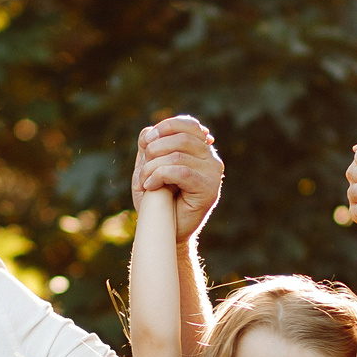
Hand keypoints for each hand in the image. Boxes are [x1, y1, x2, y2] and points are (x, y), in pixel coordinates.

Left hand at [133, 115, 222, 239]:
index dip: (166, 127)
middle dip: (155, 150)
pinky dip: (160, 176)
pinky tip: (151, 186)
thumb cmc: (157, 200)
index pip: (188, 124)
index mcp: (201, 150)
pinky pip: (181, 171)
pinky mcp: (209, 189)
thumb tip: (149, 131)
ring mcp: (213, 174)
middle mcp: (211, 159)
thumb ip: (149, 146)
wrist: (165, 232)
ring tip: (144, 182)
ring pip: (178, 156)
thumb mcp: (148, 167)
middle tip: (143, 169)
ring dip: (152, 167)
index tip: (147, 142)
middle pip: (181, 138)